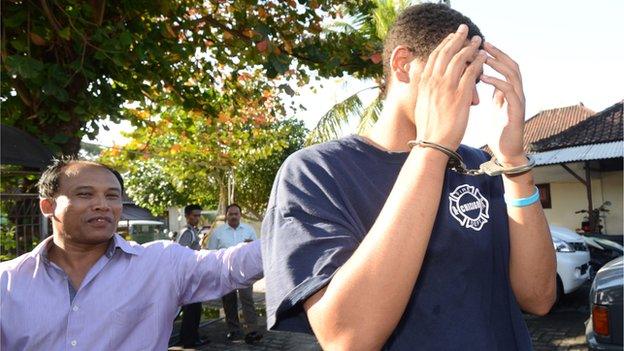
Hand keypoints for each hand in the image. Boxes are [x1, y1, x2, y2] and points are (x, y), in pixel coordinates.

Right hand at [414, 24, 486, 149]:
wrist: (432, 143)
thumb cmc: (428, 127)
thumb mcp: (421, 103)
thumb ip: (425, 89)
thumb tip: (426, 82)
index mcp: (424, 83)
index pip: (434, 56)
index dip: (444, 44)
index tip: (452, 37)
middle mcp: (434, 81)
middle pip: (446, 52)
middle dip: (456, 38)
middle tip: (465, 30)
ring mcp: (447, 87)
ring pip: (460, 59)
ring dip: (470, 47)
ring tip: (478, 41)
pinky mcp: (460, 95)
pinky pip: (471, 72)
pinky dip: (478, 62)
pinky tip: (484, 57)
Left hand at [480, 42, 526, 166]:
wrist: (506, 153)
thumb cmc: (498, 131)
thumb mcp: (494, 108)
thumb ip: (494, 94)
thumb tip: (485, 81)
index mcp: (511, 92)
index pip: (506, 66)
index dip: (495, 55)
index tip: (481, 46)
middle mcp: (518, 93)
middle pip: (512, 65)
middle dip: (498, 53)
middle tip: (483, 44)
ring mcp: (519, 101)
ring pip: (513, 75)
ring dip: (498, 64)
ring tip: (483, 57)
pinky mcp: (516, 111)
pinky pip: (508, 91)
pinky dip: (496, 82)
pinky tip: (483, 78)